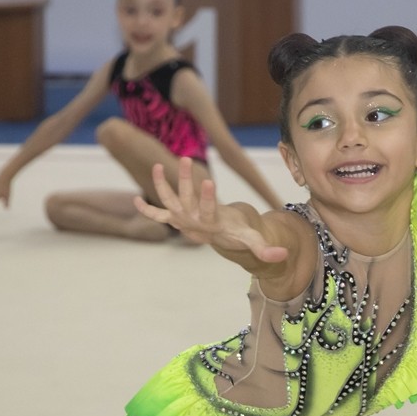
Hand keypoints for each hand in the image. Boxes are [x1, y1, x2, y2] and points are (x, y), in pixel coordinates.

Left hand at [135, 158, 287, 262]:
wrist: (218, 239)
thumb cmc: (235, 234)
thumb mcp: (250, 238)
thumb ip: (264, 249)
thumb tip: (282, 256)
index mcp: (210, 224)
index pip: (208, 211)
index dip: (207, 198)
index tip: (207, 182)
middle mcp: (192, 221)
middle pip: (187, 199)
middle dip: (187, 180)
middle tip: (188, 159)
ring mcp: (180, 218)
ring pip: (169, 199)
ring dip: (162, 184)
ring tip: (159, 165)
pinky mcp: (173, 216)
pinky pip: (156, 213)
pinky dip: (145, 209)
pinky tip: (134, 200)